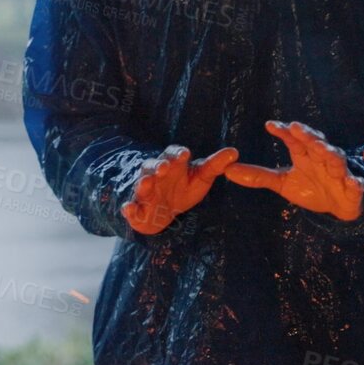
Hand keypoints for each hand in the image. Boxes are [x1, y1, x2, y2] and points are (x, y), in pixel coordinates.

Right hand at [121, 146, 238, 235]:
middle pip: (153, 166)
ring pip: (141, 184)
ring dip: (143, 183)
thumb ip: (216, 165)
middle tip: (164, 167)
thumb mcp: (202, 177)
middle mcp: (156, 175)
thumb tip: (234, 152)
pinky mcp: (137, 208)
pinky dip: (129, 208)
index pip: (173, 154)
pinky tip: (128, 208)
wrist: (167, 212)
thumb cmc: (185, 188)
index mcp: (172, 164)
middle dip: (158, 166)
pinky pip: (130, 207)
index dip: (177, 154)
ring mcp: (145, 191)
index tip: (184, 154)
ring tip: (146, 183)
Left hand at [225, 121, 363, 220]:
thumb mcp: (282, 183)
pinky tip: (354, 182)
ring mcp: (338, 172)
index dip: (284, 132)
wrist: (338, 206)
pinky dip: (356, 182)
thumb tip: (227, 170)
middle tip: (296, 127)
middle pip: (316, 143)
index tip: (270, 125)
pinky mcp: (352, 187)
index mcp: (305, 155)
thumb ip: (258, 175)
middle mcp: (322, 158)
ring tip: (323, 148)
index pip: (294, 140)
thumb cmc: (311, 188)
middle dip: (308, 135)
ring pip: (336, 159)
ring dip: (330, 153)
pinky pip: (356, 183)